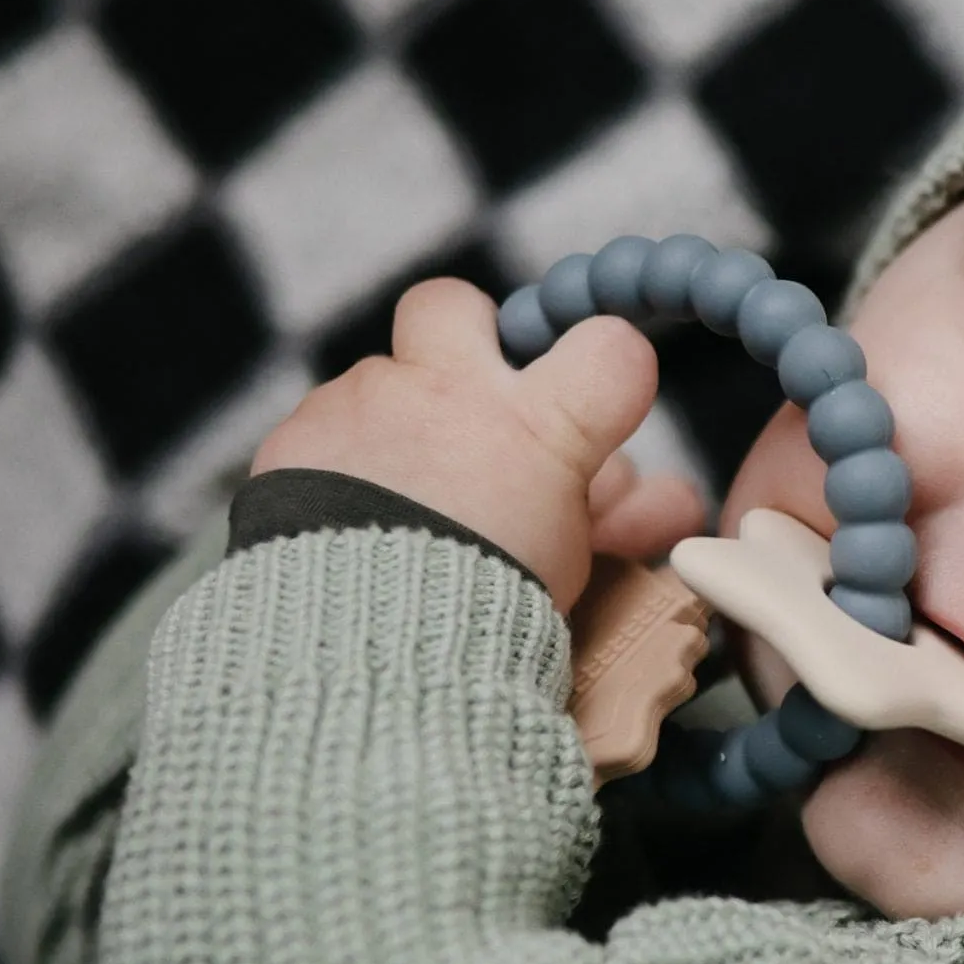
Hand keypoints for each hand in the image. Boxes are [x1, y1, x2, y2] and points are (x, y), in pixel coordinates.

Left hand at [251, 278, 699, 612]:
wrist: (359, 654)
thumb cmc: (483, 621)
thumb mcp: (576, 568)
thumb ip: (616, 519)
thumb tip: (669, 500)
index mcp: (536, 428)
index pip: (609, 348)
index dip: (610, 368)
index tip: (599, 404)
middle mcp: (445, 394)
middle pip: (455, 308)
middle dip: (464, 341)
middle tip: (472, 405)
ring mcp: (359, 406)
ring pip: (385, 385)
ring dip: (402, 431)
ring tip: (406, 509)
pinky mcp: (294, 440)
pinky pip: (326, 430)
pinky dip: (344, 469)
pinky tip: (355, 525)